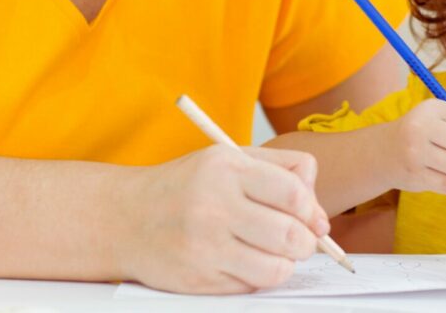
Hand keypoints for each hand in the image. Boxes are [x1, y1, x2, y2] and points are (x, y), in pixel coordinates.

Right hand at [120, 144, 329, 293]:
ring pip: (276, 269)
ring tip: (274, 252)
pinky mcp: (198, 280)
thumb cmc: (187, 186)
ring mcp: (205, 247)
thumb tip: (319, 212)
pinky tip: (244, 261)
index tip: (314, 219)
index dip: (312, 210)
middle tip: (302, 241)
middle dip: (307, 243)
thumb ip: (282, 169)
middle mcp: (214, 206)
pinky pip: (251, 287)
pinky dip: (258, 277)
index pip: (293, 193)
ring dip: (286, 264)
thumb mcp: (229, 159)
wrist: (125, 218)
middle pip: (290, 235)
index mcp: (225, 169)